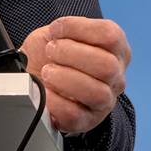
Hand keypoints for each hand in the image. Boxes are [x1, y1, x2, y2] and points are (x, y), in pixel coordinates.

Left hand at [20, 15, 130, 134]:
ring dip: (65, 79)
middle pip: (107, 65)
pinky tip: (45, 91)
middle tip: (50, 51)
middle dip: (70, 54)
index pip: (111, 35)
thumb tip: (56, 35)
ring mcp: (105, 101)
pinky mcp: (87, 121)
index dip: (79, 28)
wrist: (35, 77)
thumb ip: (62, 29)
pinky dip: (54, 100)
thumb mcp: (56, 32)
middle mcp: (115, 76)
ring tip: (47, 72)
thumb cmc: (51, 54)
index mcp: (114, 49)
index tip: (55, 30)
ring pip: (97, 93)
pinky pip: (75, 115)